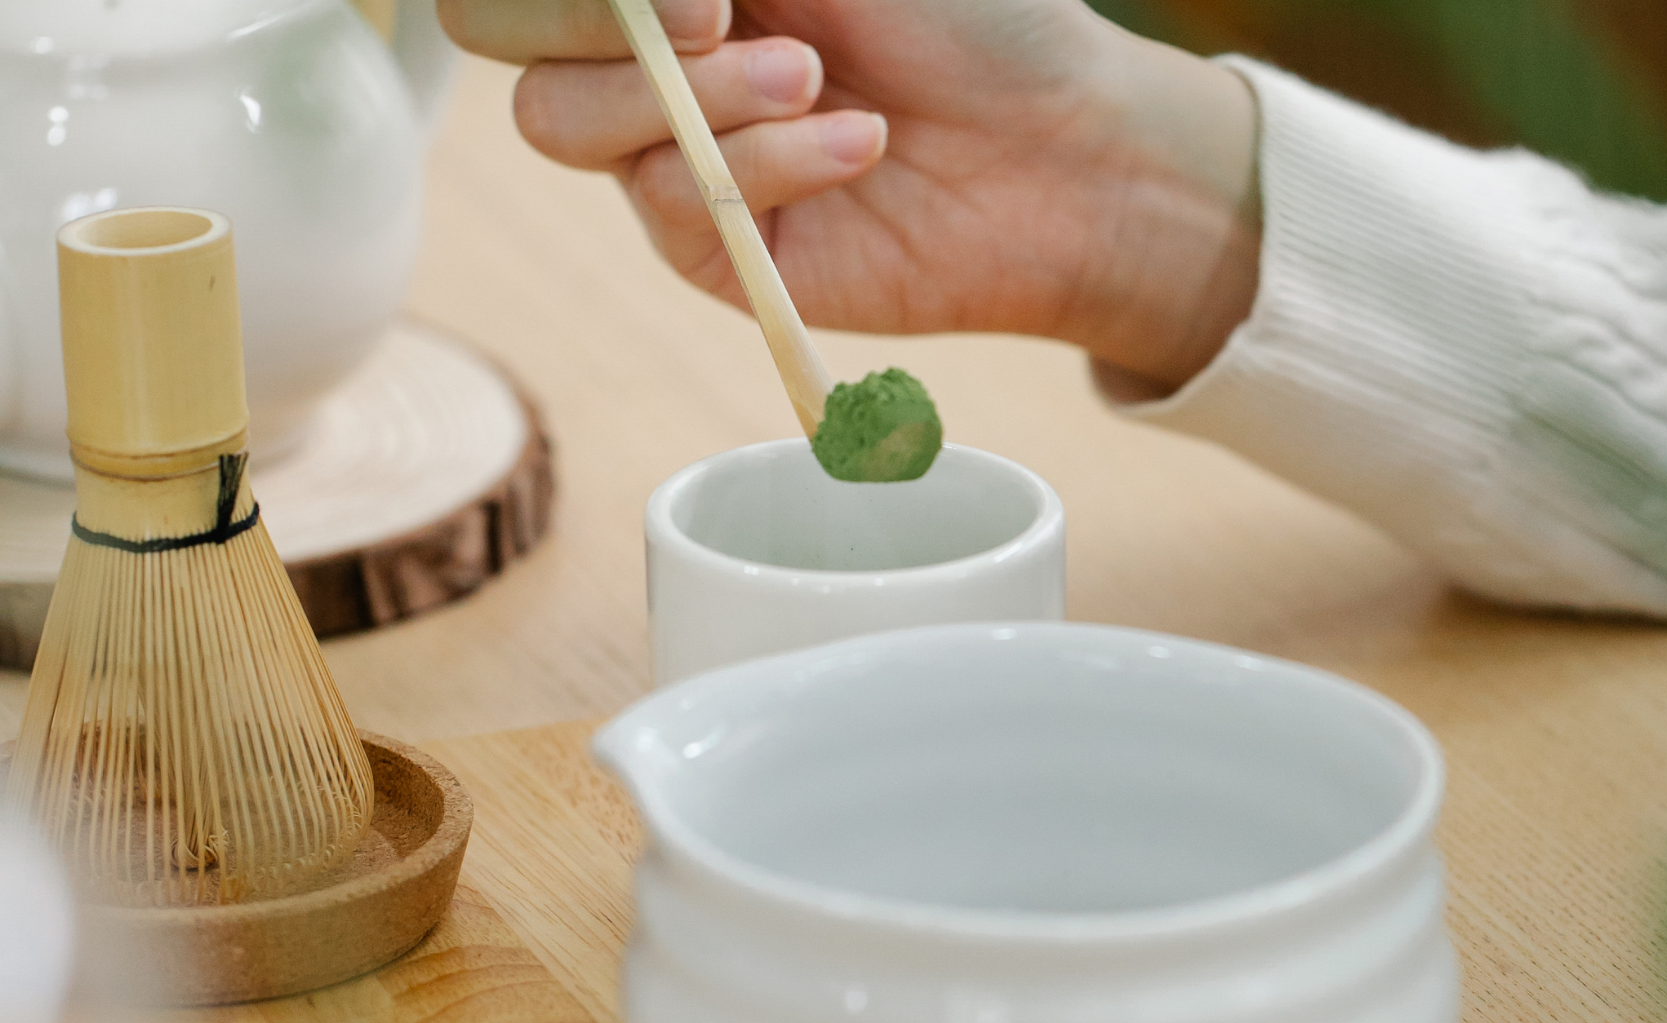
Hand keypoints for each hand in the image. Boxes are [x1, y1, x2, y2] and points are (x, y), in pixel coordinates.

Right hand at [438, 0, 1259, 393]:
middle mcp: (643, 49)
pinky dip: (767, 162)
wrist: (1066, 149)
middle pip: (492, 31)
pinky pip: (669, 201)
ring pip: (560, 122)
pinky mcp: (709, 247)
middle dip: (580, 13)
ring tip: (816, 82)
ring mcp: (666, 148)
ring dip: (692, 93)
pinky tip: (859, 146)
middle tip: (716, 8)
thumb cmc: (974, 20)